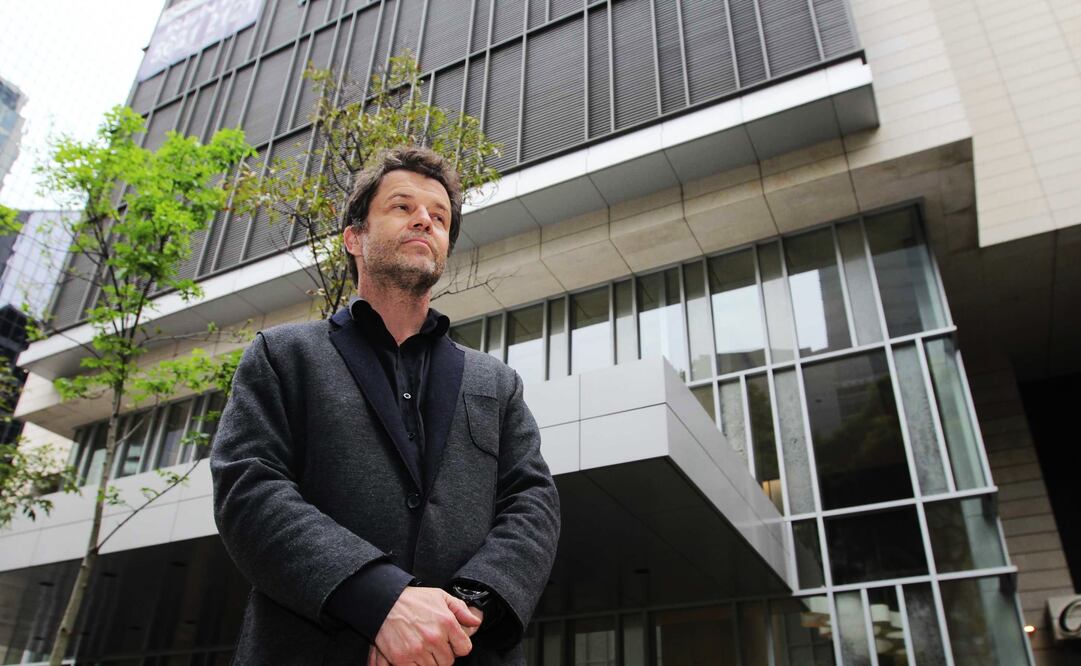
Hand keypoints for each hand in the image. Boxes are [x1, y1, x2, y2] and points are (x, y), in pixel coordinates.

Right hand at [367, 608, 482, 665]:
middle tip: (433, 645)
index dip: (458, 646)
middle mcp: (434, 638)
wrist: (384, 603)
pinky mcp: (402, 659)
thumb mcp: (440, 596)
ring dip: (429, 661)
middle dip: (443, 655)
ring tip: (422, 647)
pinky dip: (416, 665)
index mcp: (446, 622)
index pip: (464, 648)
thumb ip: (461, 609)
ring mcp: (418, 650)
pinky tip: (413, 655)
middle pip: (448, 661)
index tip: (451, 643)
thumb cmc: (413, 600)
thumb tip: (476, 621)